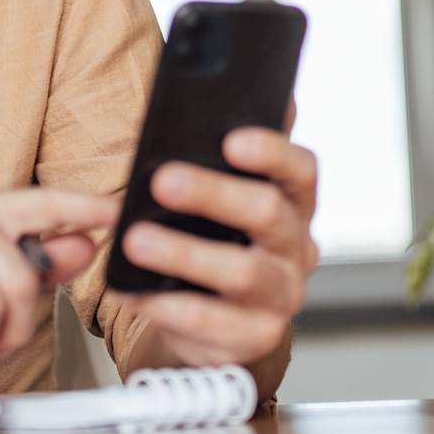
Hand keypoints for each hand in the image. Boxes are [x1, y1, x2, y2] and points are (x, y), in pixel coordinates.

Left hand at [122, 126, 318, 367]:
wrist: (222, 324)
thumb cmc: (219, 244)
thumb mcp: (226, 199)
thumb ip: (224, 157)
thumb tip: (212, 96)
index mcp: (294, 205)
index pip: (301, 171)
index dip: (272, 152)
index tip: (231, 139)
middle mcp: (296, 249)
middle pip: (269, 214)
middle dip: (213, 193)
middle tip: (162, 179)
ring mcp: (281, 296)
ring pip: (241, 272)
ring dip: (184, 252)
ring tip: (136, 239)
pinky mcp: (254, 337)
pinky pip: (209, 320)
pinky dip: (164, 304)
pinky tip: (132, 289)